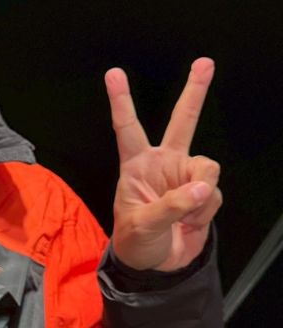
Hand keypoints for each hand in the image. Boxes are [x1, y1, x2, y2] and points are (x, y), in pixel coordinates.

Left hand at [105, 58, 221, 271]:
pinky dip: (205, 211)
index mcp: (136, 166)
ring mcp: (185, 177)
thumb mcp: (141, 225)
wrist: (156, 265)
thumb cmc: (136, 241)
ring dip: (200, 195)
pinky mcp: (203, 192)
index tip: (113, 74)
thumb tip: (201, 186)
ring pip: (207, 168)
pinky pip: (214, 193)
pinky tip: (191, 222)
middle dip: (195, 91)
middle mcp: (163, 164)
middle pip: (182, 121)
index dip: (121, 101)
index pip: (127, 128)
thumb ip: (170, 205)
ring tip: (182, 216)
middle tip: (204, 62)